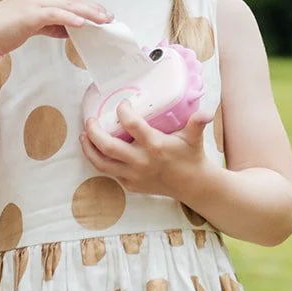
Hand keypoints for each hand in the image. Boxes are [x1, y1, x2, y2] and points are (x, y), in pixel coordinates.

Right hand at [0, 0, 110, 57]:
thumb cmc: (8, 30)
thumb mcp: (35, 24)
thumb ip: (53, 24)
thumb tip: (72, 28)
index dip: (87, 5)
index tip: (102, 13)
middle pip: (72, 0)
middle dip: (92, 8)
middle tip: (109, 16)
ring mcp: (35, 1)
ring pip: (68, 5)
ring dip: (87, 13)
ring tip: (102, 19)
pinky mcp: (31, 13)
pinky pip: (55, 15)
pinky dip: (70, 18)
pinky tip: (82, 23)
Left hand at [79, 102, 214, 198]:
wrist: (192, 186)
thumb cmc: (191, 156)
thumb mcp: (194, 137)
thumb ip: (197, 122)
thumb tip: (207, 112)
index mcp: (155, 146)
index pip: (132, 125)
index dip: (123, 112)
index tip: (123, 104)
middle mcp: (141, 162)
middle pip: (108, 147)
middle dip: (94, 131)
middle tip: (90, 120)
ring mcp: (133, 176)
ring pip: (102, 163)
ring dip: (89, 149)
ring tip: (84, 136)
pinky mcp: (130, 185)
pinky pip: (109, 173)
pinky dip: (100, 160)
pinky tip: (96, 149)